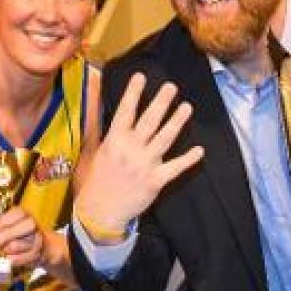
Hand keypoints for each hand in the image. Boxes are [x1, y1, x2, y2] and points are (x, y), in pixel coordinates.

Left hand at [0, 206, 45, 269]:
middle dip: (3, 237)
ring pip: (16, 245)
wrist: (44, 247)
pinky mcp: (37, 254)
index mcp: (24, 214)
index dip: (2, 222)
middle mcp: (32, 224)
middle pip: (17, 229)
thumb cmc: (21, 235)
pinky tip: (7, 259)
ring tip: (1, 251)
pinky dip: (12, 260)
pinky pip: (21, 258)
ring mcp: (36, 239)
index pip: (17, 213)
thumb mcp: (9, 228)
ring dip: (6, 250)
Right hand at [74, 73, 203, 237]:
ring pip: (164, 139)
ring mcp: (144, 165)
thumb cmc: (94, 181)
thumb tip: (96, 112)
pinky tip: (200, 150)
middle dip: (161, 102)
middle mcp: (130, 150)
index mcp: (114, 141)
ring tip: (187, 107)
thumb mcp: (91, 152)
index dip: (133, 93)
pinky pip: (175, 168)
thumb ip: (97, 129)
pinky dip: (188, 160)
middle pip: (149, 121)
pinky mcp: (155, 181)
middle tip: (172, 86)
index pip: (125, 111)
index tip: (141, 76)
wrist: (99, 213)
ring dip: (177, 122)